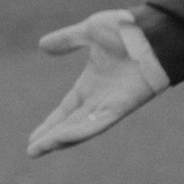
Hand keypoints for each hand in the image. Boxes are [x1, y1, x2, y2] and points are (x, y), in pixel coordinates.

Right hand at [27, 8, 168, 157]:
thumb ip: (67, 39)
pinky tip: (60, 138)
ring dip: (59, 140)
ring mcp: (111, 105)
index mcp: (92, 84)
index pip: (67, 110)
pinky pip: (97, 125)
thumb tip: (42, 45)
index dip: (51, 123)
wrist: (152, 32)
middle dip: (51, 138)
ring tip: (38, 150)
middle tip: (31, 152)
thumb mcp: (88, 31)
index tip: (34, 137)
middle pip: (71, 124)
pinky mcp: (121, 107)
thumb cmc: (126, 30)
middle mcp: (101, 99)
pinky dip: (78, 132)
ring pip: (81, 129)